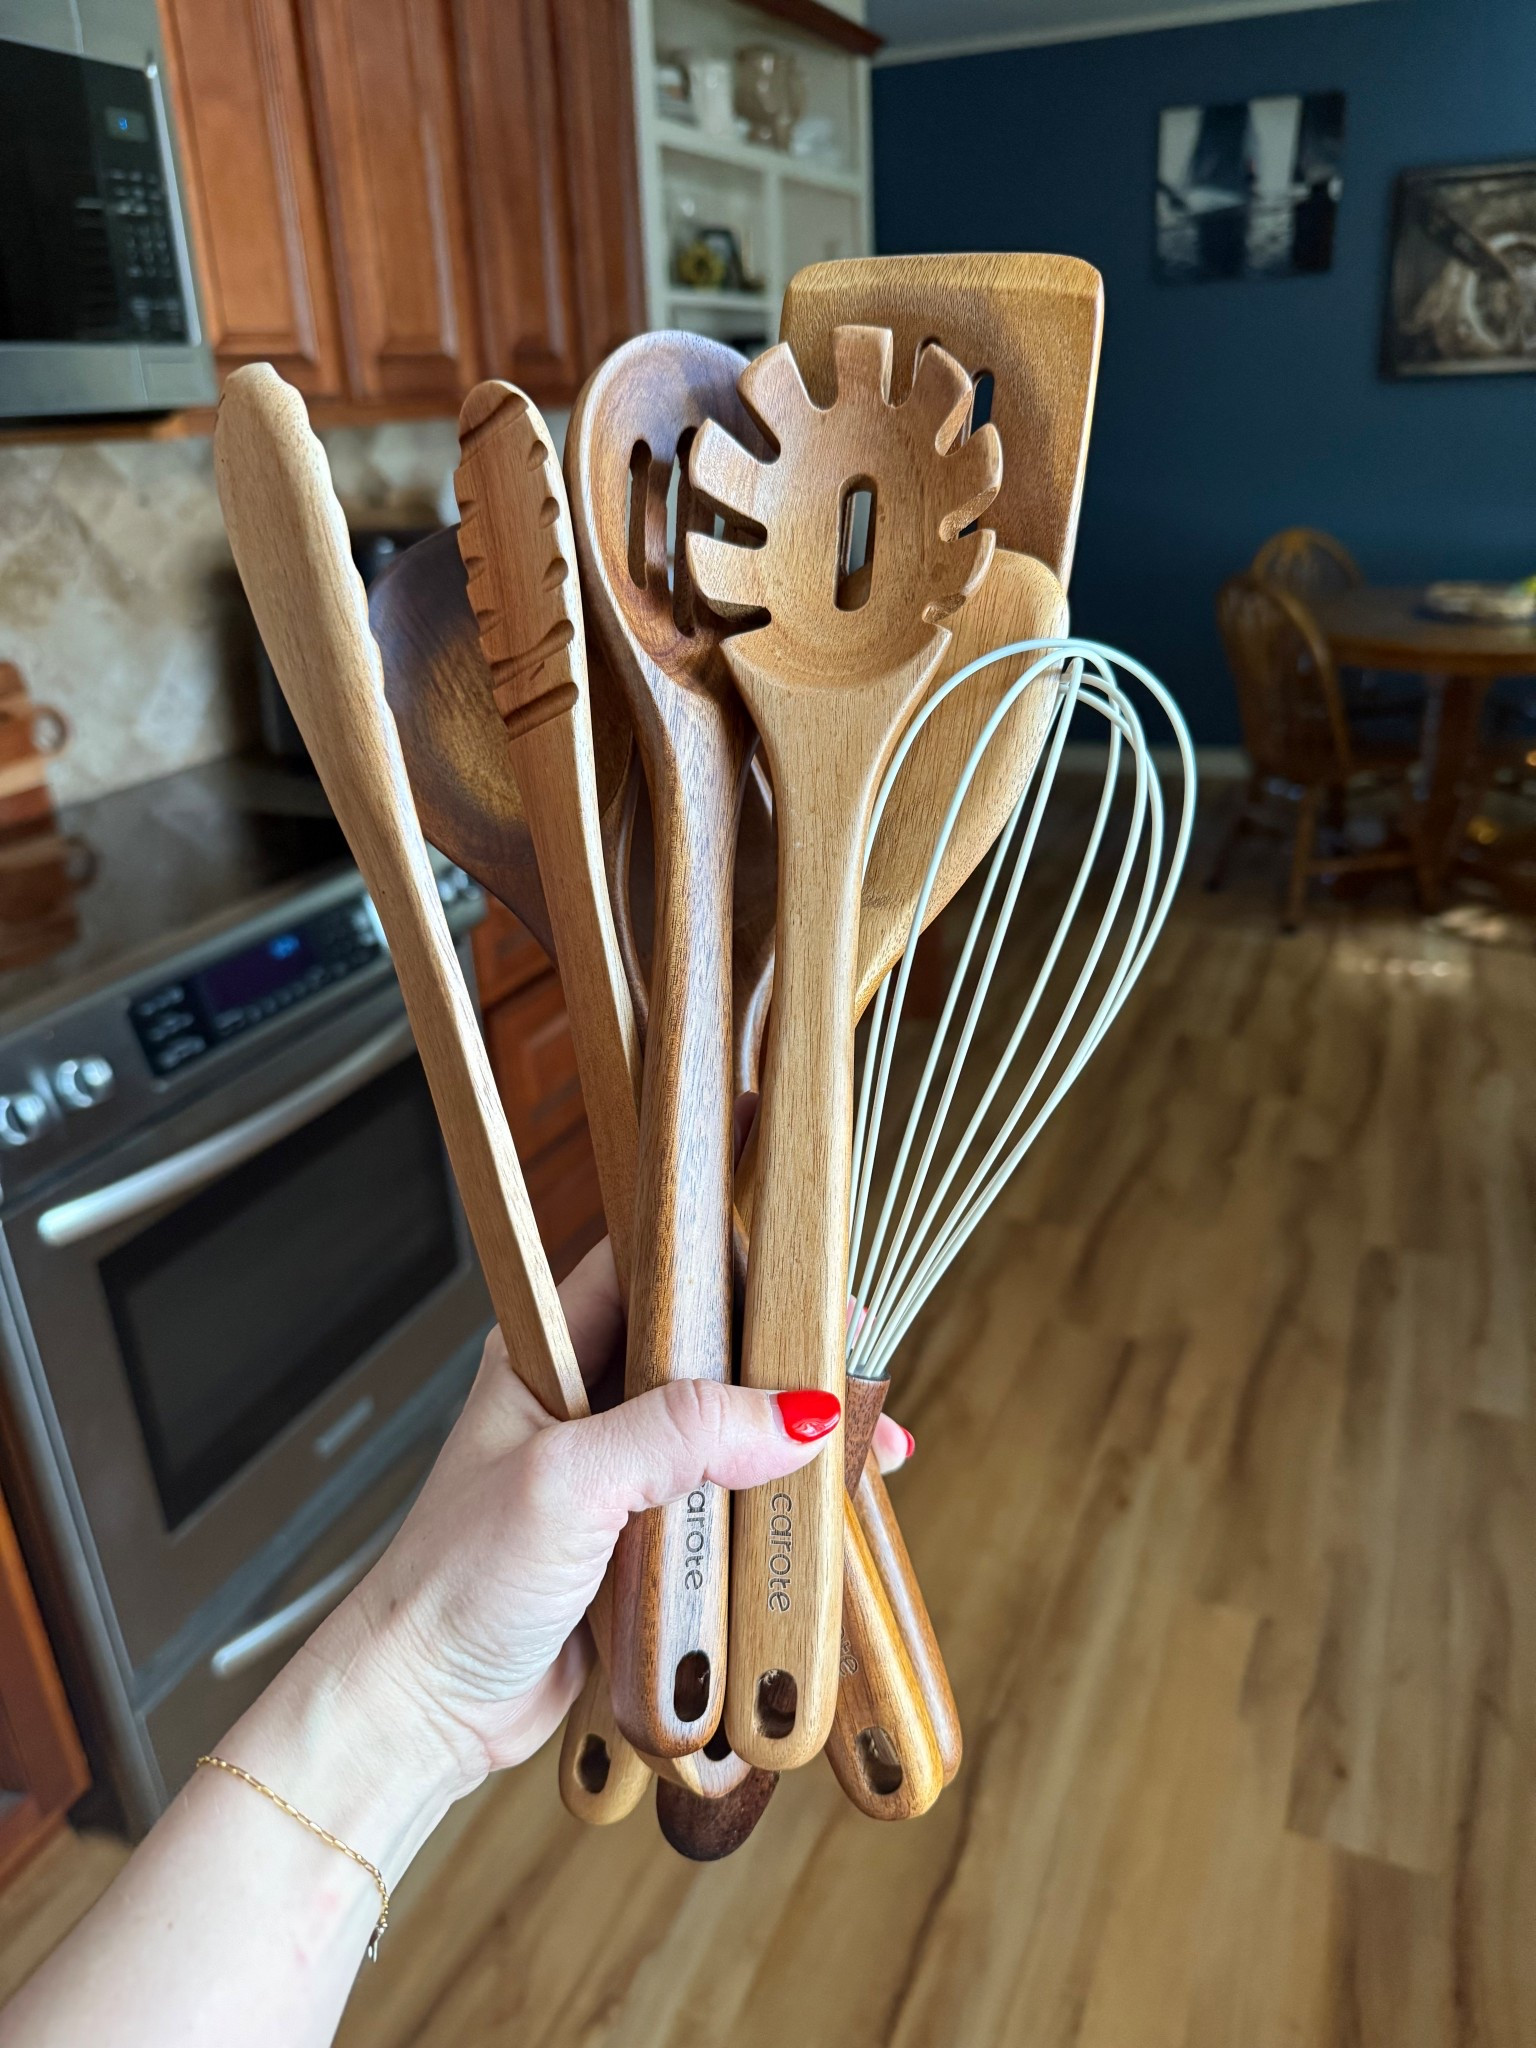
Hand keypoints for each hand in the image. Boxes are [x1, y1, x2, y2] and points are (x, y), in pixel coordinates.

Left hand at [295, 1238, 911, 1801]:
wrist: (425, 1709)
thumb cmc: (454, 1582)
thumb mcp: (567, 1482)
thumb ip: (679, 1434)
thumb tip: (795, 1413)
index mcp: (550, 1352)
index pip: (649, 1268)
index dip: (723, 1262)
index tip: (800, 1271)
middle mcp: (588, 1403)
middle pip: (706, 1352)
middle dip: (781, 1359)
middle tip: (853, 1363)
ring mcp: (621, 1475)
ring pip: (726, 1434)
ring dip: (790, 1442)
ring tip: (866, 1446)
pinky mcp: (647, 1543)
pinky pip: (727, 1508)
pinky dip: (778, 1509)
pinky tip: (827, 1515)